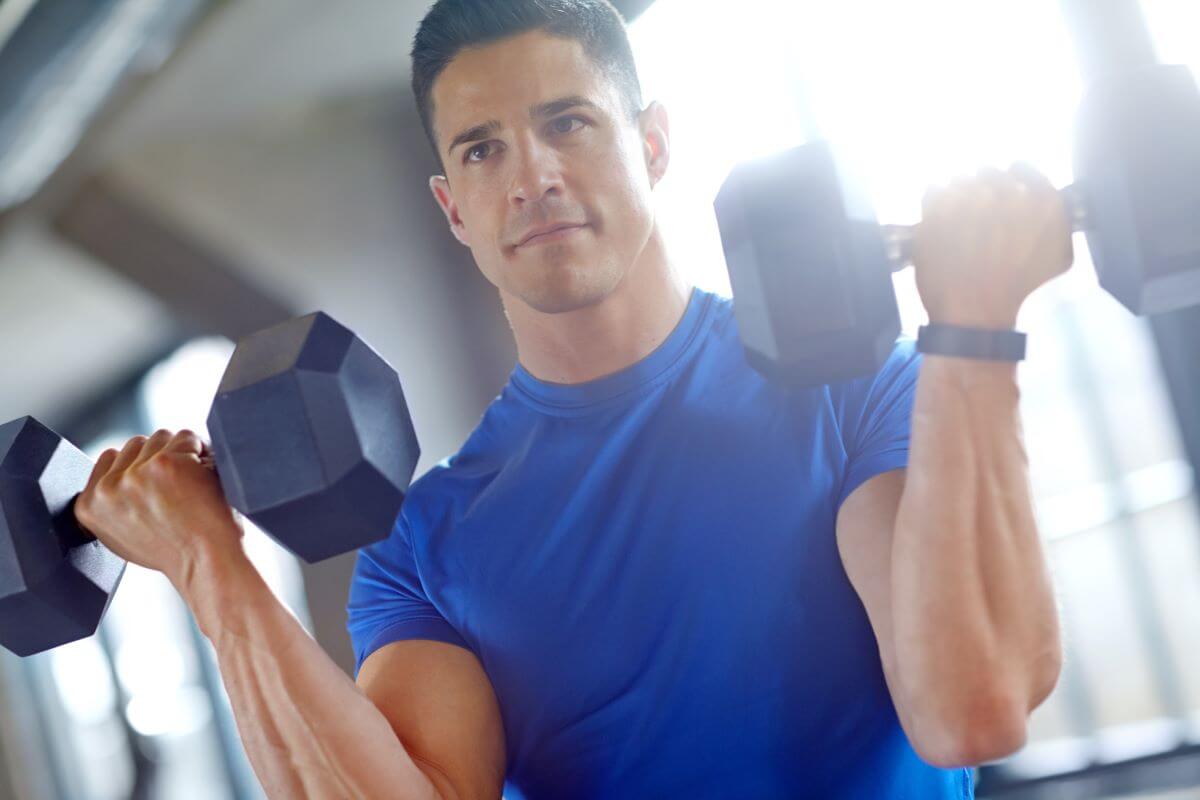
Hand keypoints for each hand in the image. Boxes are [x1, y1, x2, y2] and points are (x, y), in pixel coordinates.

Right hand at [75, 429, 243, 585]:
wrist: (207, 562)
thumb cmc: (177, 552)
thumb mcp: (124, 535)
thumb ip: (113, 504)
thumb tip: (114, 476)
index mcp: (89, 506)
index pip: (110, 456)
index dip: (140, 465)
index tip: (158, 486)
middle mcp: (107, 488)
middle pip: (136, 443)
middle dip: (160, 457)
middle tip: (179, 490)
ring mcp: (135, 474)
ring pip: (161, 438)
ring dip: (182, 453)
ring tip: (192, 487)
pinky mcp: (165, 463)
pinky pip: (187, 437)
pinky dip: (202, 452)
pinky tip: (204, 481)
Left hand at [911, 163, 1073, 327]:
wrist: (975, 315)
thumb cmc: (1017, 291)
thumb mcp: (1058, 256)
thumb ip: (1056, 220)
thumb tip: (1044, 199)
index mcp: (1041, 200)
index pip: (1022, 167)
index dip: (1010, 179)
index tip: (1001, 194)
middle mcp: (1006, 192)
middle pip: (987, 171)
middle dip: (981, 189)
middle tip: (976, 215)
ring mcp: (968, 197)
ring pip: (958, 179)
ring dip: (957, 195)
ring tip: (956, 223)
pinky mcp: (935, 209)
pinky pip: (932, 189)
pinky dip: (934, 202)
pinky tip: (939, 223)